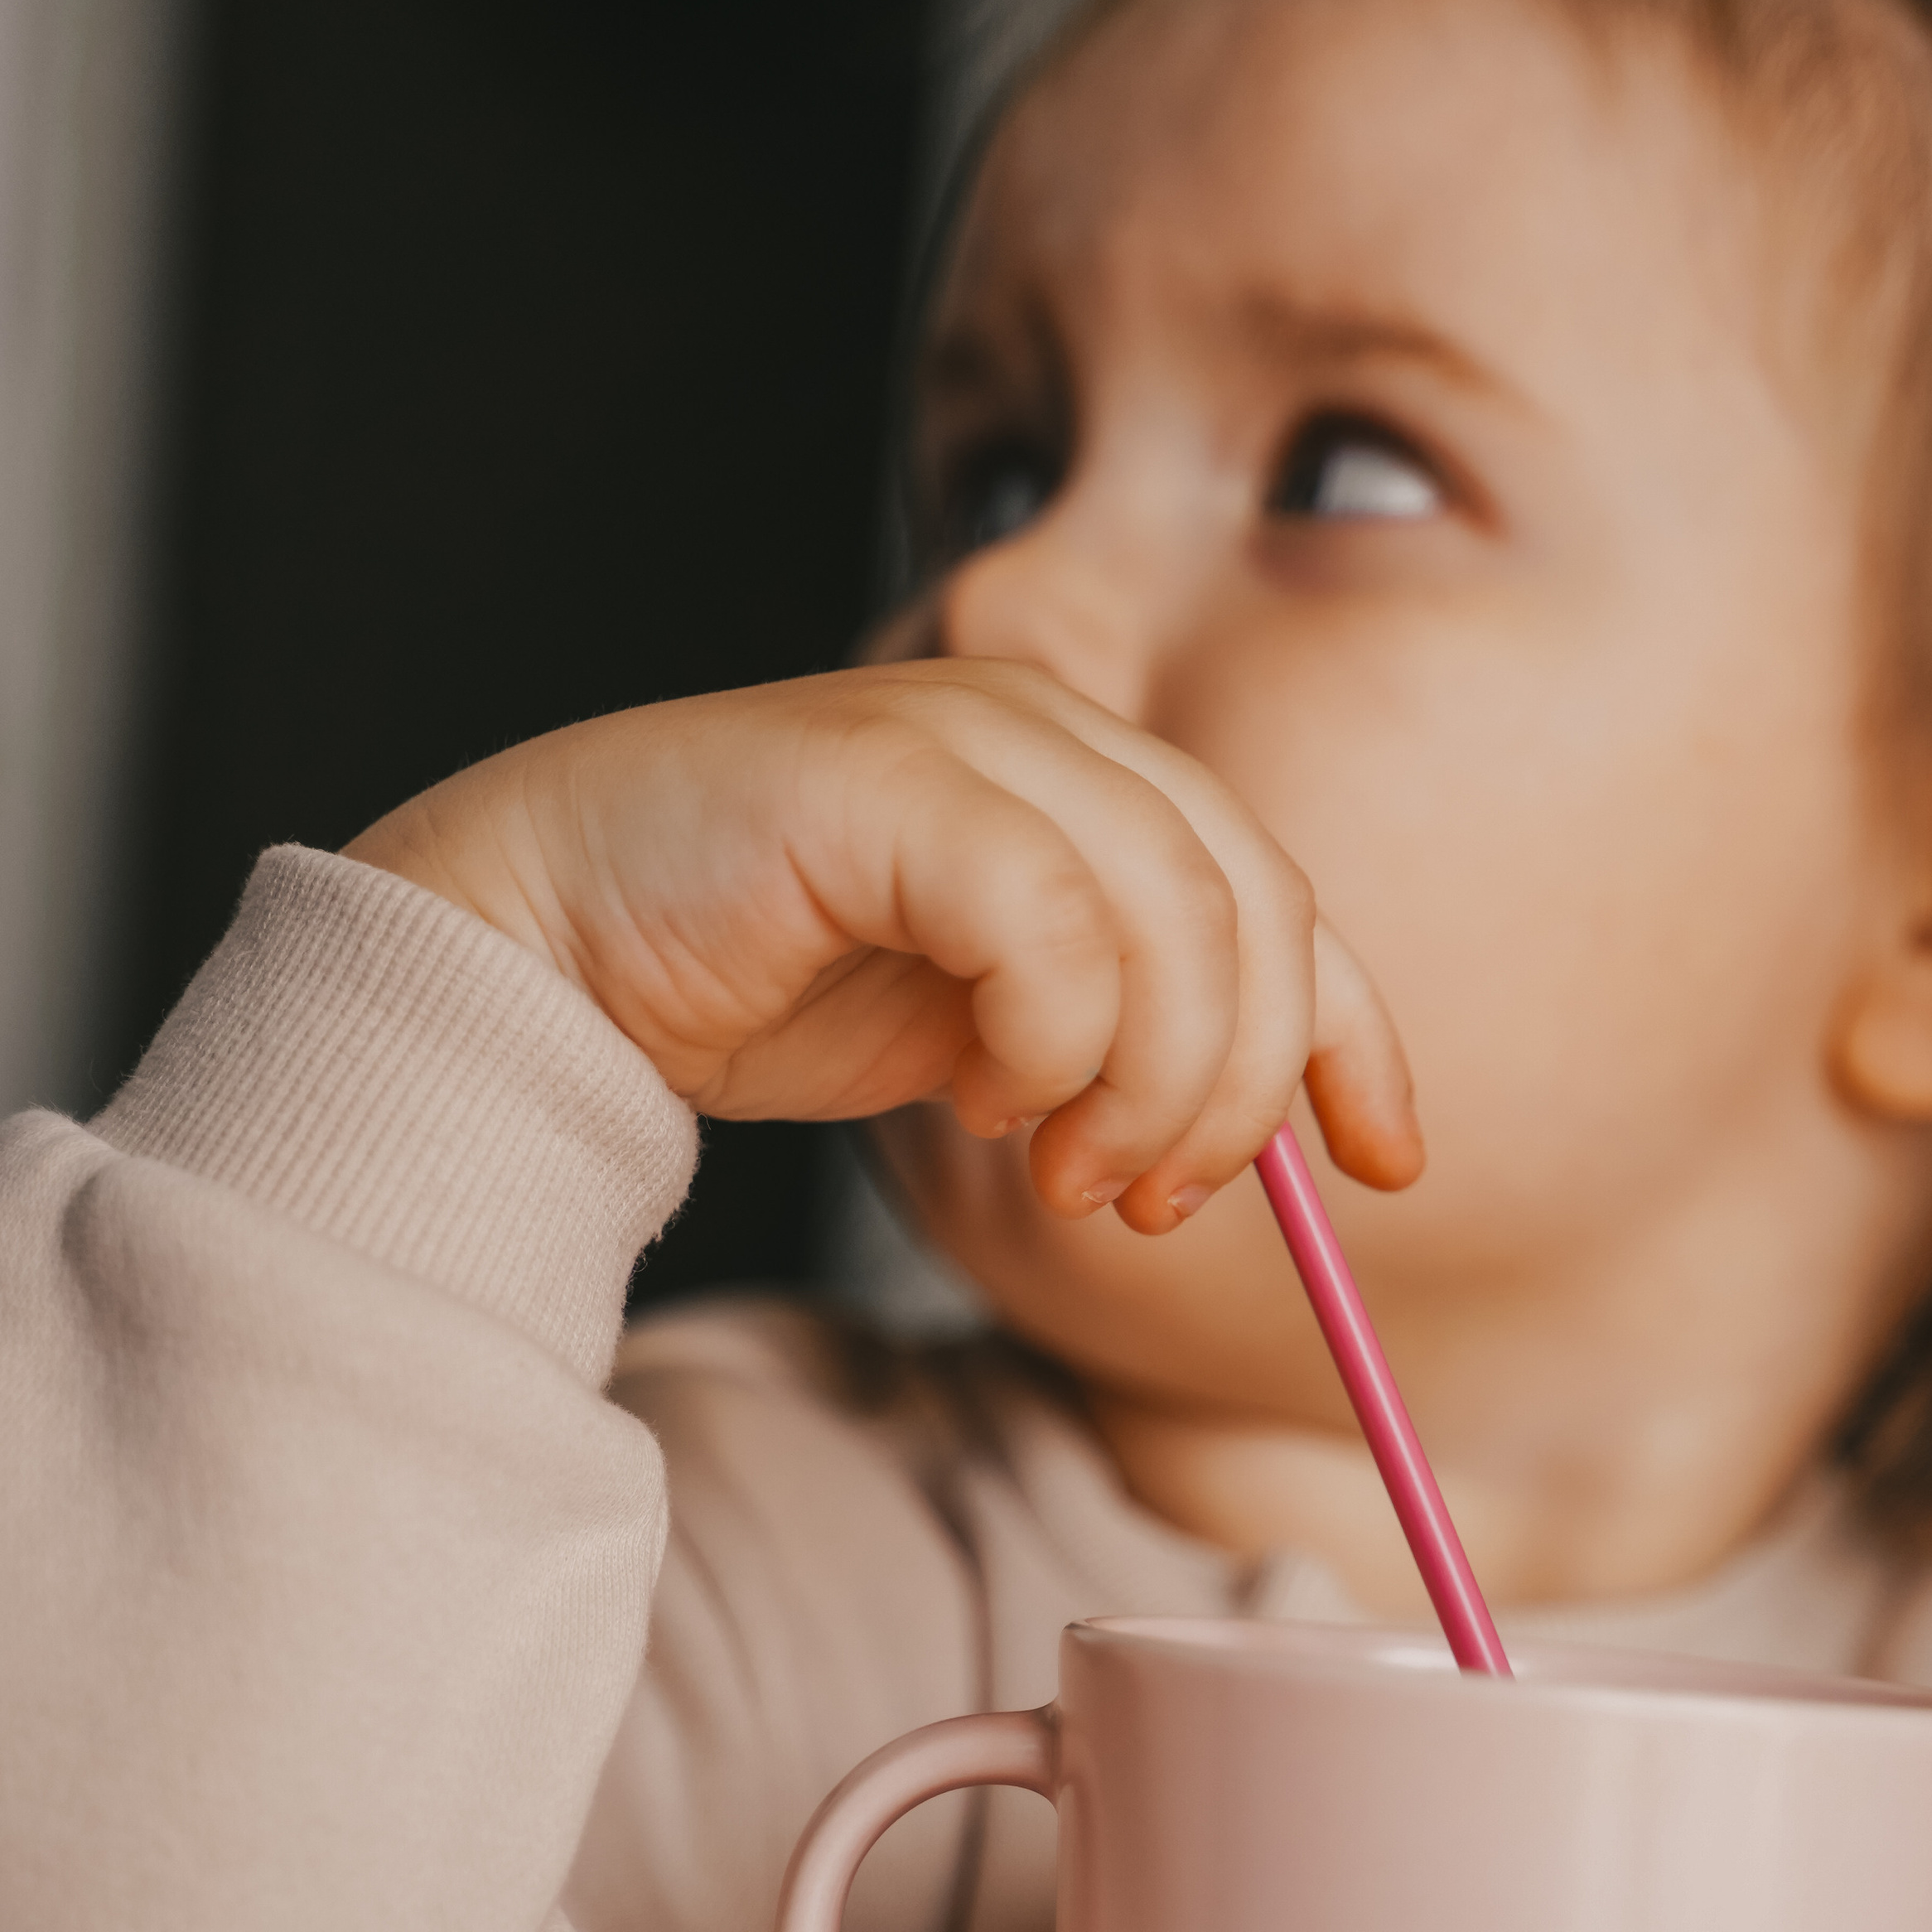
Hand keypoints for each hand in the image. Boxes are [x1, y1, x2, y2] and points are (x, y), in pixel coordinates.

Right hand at [346, 661, 1419, 1234]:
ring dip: (1150, 1083)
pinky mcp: (885, 779)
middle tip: (1155, 1203)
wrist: (546, 950)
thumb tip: (1254, 1137)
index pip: (1279, 894)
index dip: (1352, 1036)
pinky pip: (1054, 924)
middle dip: (1237, 1088)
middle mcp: (1043, 729)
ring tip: (1064, 1173)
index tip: (1384, 1168)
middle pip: (1254, 905)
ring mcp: (965, 736)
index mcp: (1082, 775)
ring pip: (1175, 915)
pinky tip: (986, 1100)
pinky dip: (1054, 1040)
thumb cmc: (754, 982)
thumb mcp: (986, 1031)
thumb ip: (1110, 1037)